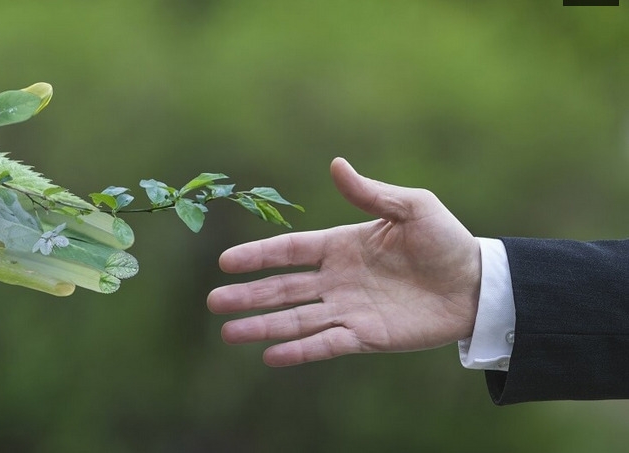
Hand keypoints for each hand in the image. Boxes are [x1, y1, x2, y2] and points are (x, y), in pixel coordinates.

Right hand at [207, 158, 481, 365]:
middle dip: (247, 295)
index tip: (226, 262)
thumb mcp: (412, 207)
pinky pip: (325, 344)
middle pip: (282, 288)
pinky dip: (299, 351)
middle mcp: (337, 279)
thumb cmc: (446, 241)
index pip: (290, 251)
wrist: (478, 284)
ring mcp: (348, 309)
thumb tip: (335, 164)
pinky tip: (270, 356)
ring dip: (262, 326)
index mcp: (341, 245)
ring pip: (295, 319)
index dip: (258, 255)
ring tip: (228, 334)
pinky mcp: (365, 337)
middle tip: (213, 302)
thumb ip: (371, 193)